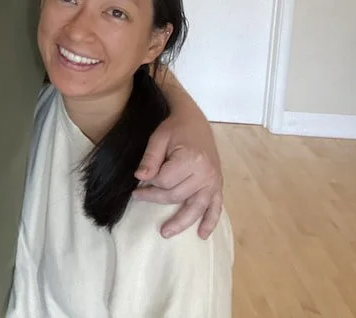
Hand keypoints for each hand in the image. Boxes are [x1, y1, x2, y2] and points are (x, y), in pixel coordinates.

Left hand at [133, 114, 222, 239]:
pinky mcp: (217, 185)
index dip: (150, 182)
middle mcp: (206, 173)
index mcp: (191, 159)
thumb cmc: (175, 129)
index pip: (165, 181)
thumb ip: (150, 159)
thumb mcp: (158, 138)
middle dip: (156, 198)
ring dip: (181, 222)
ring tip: (166, 232)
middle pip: (177, 195)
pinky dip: (210, 221)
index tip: (139, 180)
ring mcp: (214, 181)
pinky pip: (216, 207)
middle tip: (138, 196)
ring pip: (196, 207)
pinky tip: (202, 234)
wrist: (195, 121)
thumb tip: (140, 178)